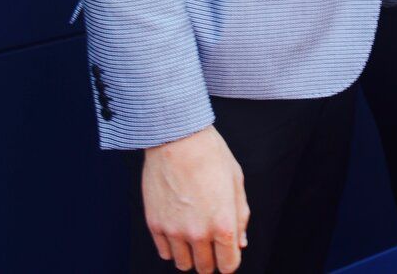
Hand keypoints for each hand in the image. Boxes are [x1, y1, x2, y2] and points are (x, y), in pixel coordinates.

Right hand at [143, 125, 249, 272]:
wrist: (177, 136)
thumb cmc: (210, 153)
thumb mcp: (235, 180)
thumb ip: (240, 215)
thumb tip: (241, 243)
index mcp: (223, 224)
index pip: (229, 265)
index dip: (230, 259)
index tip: (228, 251)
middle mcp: (198, 233)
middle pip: (205, 268)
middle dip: (211, 257)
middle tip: (211, 239)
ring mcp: (174, 230)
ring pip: (183, 264)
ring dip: (191, 255)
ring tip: (193, 234)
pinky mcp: (155, 224)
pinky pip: (165, 252)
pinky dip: (172, 246)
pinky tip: (178, 228)